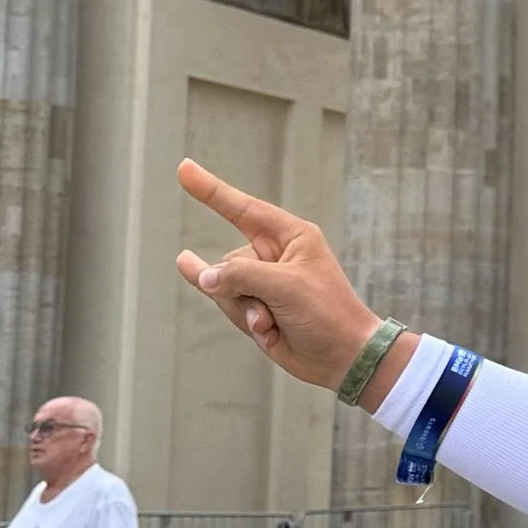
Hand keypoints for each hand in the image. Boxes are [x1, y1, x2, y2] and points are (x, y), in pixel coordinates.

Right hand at [174, 161, 391, 393]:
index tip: (183, 169)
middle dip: (242, 288)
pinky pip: (227, 304)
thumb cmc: (327, 314)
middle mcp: (275, 255)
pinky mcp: (257, 307)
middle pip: (230, 262)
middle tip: (275, 308)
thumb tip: (204, 277)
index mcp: (292, 237)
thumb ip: (239, 276)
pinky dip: (226, 304)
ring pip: (223, 288)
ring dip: (245, 311)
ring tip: (276, 324)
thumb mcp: (285, 287)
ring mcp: (264, 283)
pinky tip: (185, 263)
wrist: (343, 358)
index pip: (243, 208)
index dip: (211, 190)